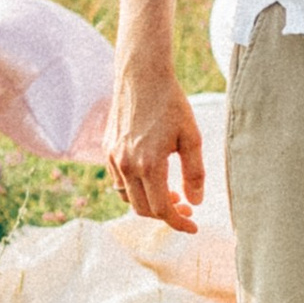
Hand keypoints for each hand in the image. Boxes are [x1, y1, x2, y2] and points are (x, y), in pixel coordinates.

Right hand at [105, 52, 204, 232]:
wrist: (141, 76)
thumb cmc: (171, 104)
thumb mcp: (191, 137)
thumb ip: (195, 172)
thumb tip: (196, 202)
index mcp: (149, 165)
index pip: (162, 209)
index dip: (178, 223)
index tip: (193, 226)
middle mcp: (127, 165)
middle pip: (144, 209)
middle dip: (166, 214)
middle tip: (186, 208)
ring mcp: (114, 158)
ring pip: (128, 198)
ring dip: (149, 203)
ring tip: (172, 194)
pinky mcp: (107, 150)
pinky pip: (119, 181)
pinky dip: (136, 188)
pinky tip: (152, 178)